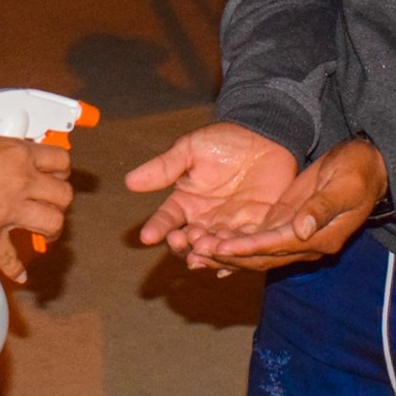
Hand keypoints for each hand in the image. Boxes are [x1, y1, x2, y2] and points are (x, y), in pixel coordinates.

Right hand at [0, 132, 71, 283]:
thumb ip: (7, 150)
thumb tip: (17, 157)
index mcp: (19, 155)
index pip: (60, 161)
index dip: (61, 171)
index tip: (57, 176)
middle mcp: (21, 183)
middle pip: (63, 195)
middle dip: (60, 201)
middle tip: (52, 203)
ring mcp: (8, 211)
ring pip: (51, 223)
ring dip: (52, 229)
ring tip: (46, 232)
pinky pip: (10, 258)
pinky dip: (16, 269)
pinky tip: (20, 275)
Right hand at [124, 122, 299, 266]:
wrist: (265, 136)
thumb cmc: (225, 140)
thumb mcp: (191, 149)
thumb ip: (164, 168)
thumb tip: (129, 181)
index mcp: (186, 203)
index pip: (167, 220)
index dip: (157, 228)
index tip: (148, 236)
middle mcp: (204, 221)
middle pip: (189, 242)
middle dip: (184, 244)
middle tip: (182, 240)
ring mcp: (230, 228)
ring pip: (215, 250)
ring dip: (209, 253)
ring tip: (205, 248)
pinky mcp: (257, 230)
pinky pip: (246, 248)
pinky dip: (237, 255)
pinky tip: (230, 259)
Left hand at [190, 137, 388, 271]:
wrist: (367, 164)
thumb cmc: (360, 172)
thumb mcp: (346, 186)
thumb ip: (323, 208)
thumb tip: (300, 230)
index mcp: (320, 239)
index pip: (276, 247)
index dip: (247, 248)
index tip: (221, 247)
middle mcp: (304, 244)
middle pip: (260, 257)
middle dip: (227, 255)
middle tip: (195, 251)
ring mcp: (294, 235)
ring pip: (254, 251)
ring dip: (225, 252)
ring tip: (193, 249)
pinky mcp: (286, 222)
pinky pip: (256, 239)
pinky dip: (234, 242)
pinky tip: (210, 242)